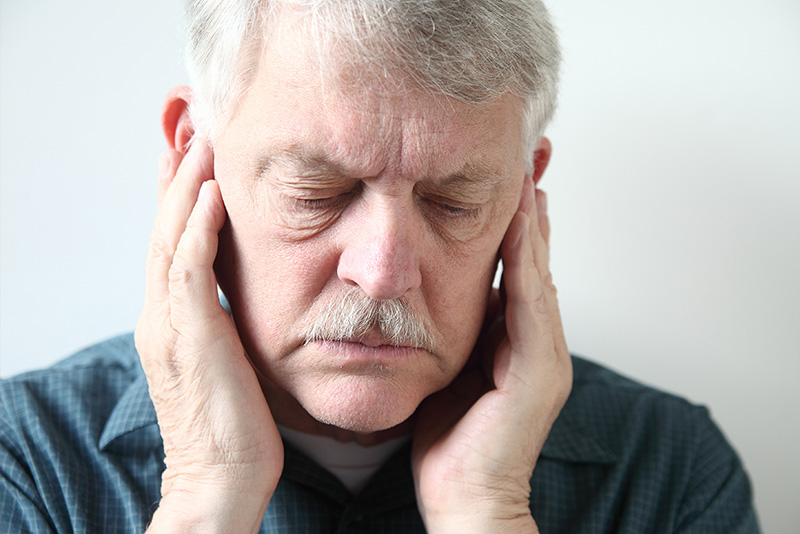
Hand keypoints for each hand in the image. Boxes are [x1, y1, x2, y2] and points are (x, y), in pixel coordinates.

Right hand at [134, 141, 282, 532]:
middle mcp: (161, 316)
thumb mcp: (229, 364)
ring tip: (199, 141)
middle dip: (175, 178)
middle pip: (163, 230)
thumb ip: (227, 326)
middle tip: (189, 129)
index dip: (178, 199)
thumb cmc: (235, 427)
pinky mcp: (188, 336)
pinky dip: (196, 227)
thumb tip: (244, 302)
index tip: (193, 160)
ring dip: (185, 187)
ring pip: (169, 238)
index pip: (171, 245)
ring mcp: (169, 324)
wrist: (220, 479)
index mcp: (171, 321)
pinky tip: (211, 193)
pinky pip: (188, 269)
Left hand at [411, 177, 571, 532]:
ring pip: (537, 271)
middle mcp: (535, 341)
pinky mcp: (539, 369)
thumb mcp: (443, 373)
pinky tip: (521, 220)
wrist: (465, 500)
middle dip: (530, 207)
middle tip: (527, 154)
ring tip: (527, 170)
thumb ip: (447, 334)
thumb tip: (420, 297)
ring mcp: (543, 354)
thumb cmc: (448, 443)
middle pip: (534, 259)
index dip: (511, 221)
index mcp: (511, 340)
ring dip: (532, 220)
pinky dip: (526, 258)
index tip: (503, 175)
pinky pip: (531, 301)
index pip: (514, 267)